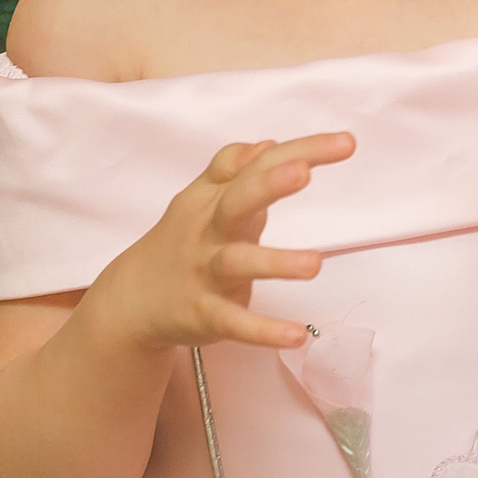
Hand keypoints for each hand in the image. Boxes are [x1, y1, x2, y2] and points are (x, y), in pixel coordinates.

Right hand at [87, 134, 354, 353]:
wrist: (132, 299)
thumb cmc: (182, 241)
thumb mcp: (201, 200)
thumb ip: (233, 169)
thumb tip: (269, 142)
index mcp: (213, 198)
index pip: (256, 164)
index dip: (299, 151)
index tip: (346, 143)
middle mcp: (208, 229)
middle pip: (237, 200)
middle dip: (269, 185)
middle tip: (304, 172)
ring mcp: (205, 272)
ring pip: (237, 262)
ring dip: (275, 262)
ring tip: (315, 264)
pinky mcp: (204, 314)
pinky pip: (234, 322)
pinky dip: (264, 330)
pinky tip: (297, 335)